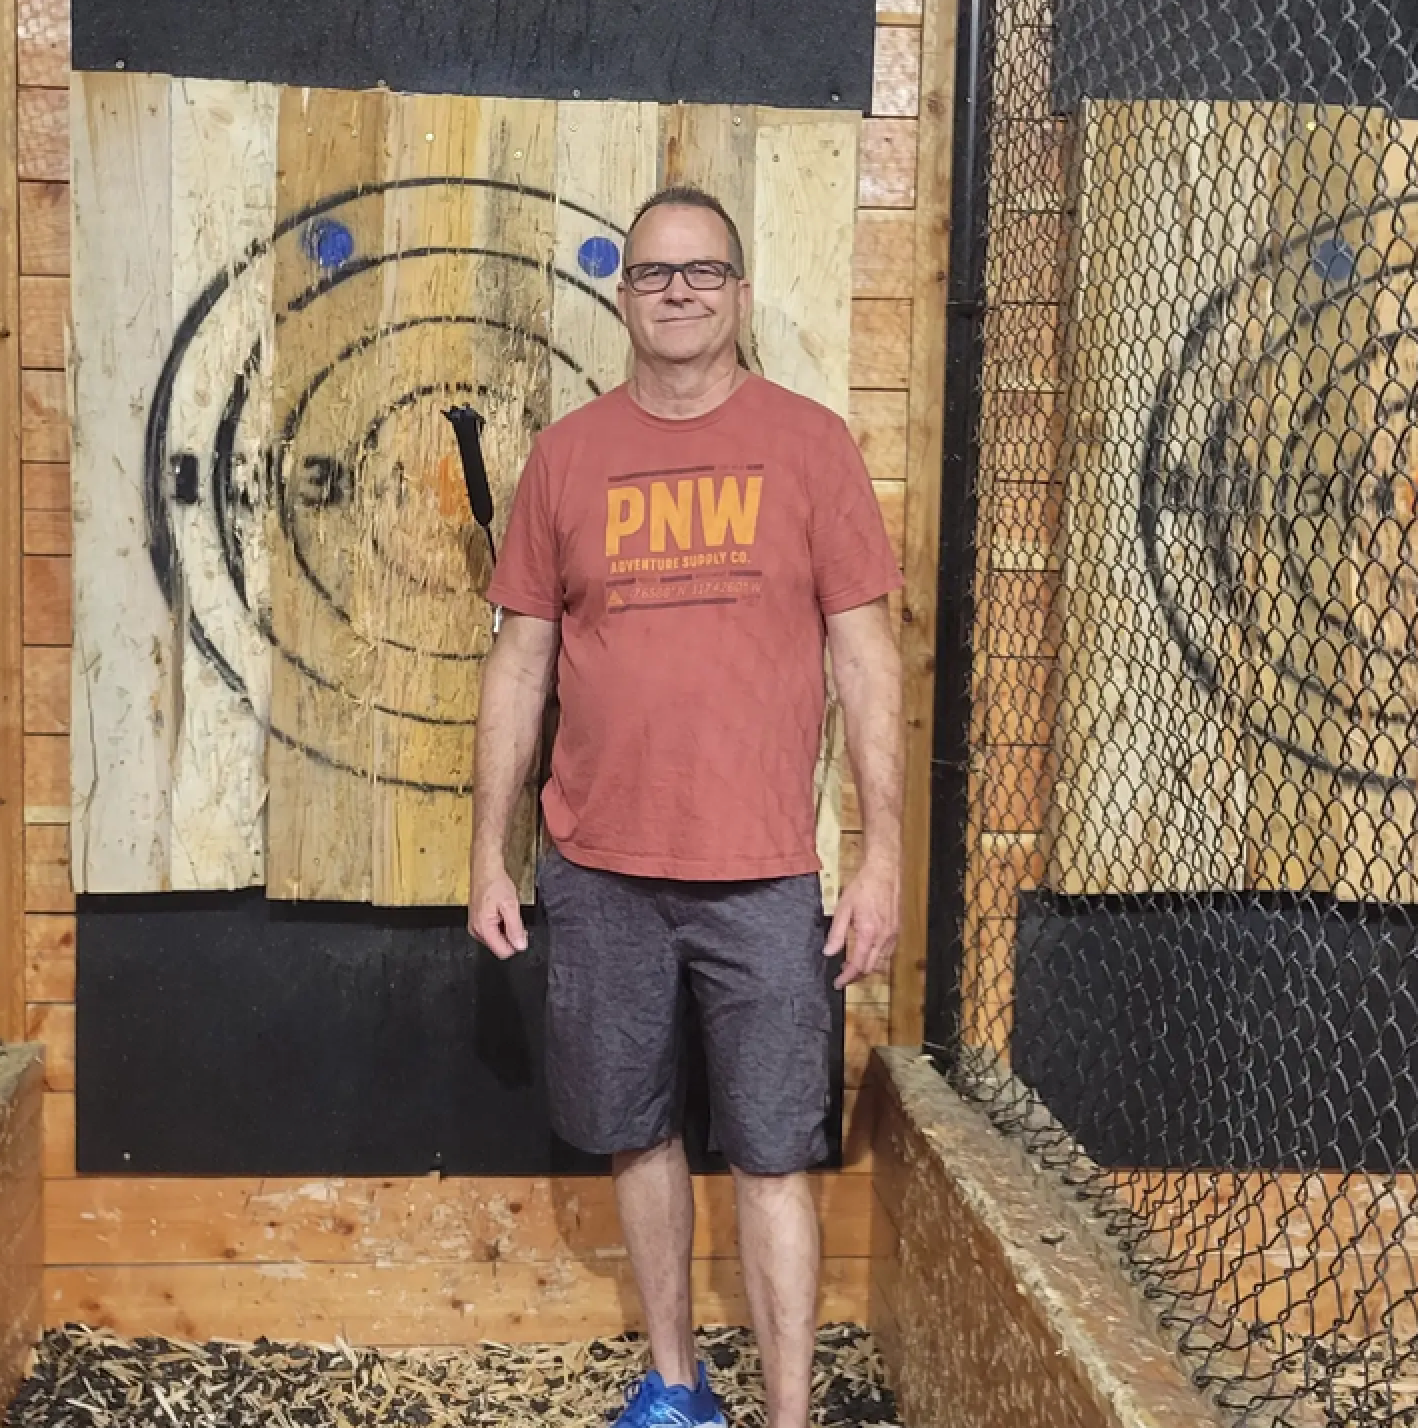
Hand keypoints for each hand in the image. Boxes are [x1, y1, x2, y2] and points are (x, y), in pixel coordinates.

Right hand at [468, 863, 528, 958]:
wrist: (485, 869)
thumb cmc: (496, 884)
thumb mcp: (510, 905)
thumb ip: (515, 928)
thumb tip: (520, 946)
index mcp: (482, 928)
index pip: (502, 952)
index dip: (515, 944)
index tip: (521, 930)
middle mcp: (475, 931)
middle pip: (499, 946)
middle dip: (510, 936)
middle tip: (513, 917)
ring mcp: (474, 927)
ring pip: (496, 939)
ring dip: (505, 929)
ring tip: (506, 912)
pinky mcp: (476, 922)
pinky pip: (492, 932)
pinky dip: (500, 925)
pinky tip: (501, 912)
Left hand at [824, 855, 899, 989]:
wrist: (884, 871)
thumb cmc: (863, 887)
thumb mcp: (843, 909)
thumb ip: (836, 933)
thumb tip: (828, 952)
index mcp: (869, 934)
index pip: (858, 965)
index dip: (847, 978)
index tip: (838, 983)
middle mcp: (884, 937)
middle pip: (871, 968)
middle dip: (856, 976)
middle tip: (842, 976)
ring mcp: (892, 934)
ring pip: (881, 962)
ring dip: (867, 968)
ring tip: (851, 965)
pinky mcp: (896, 929)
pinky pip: (887, 952)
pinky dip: (876, 958)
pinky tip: (867, 952)